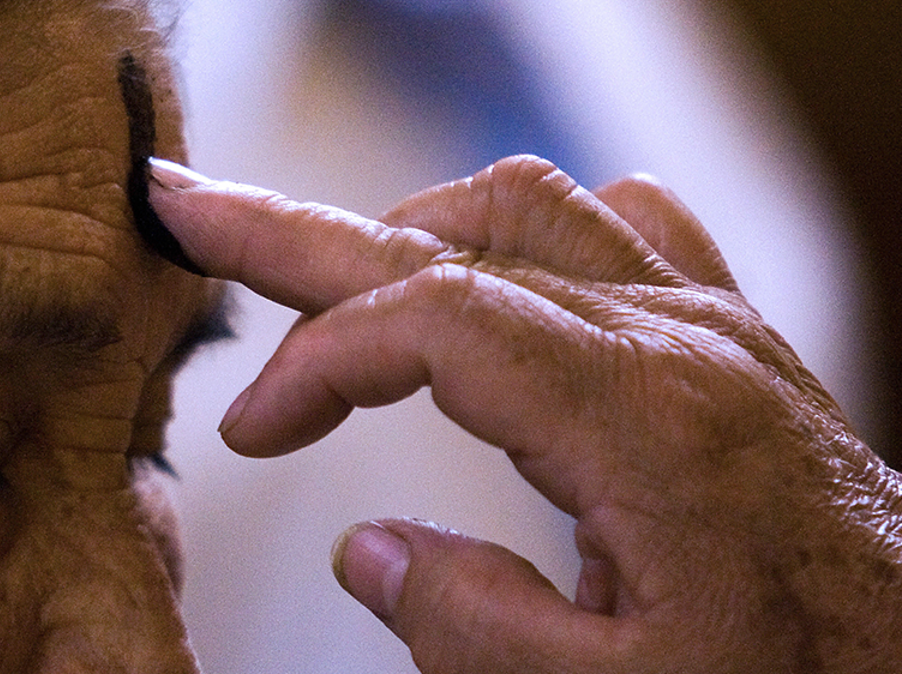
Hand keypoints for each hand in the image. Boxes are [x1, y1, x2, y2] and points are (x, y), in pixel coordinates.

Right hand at [148, 156, 901, 672]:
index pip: (431, 320)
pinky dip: (524, 233)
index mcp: (641, 416)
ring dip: (408, 233)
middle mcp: (673, 341)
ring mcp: (707, 324)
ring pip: (528, 207)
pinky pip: (621, 228)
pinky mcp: (726, 338)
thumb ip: (467, 626)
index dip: (316, 359)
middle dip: (298, 231)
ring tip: (331, 281)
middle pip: (448, 237)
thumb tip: (364, 549)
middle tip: (190, 207)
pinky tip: (489, 273)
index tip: (256, 431)